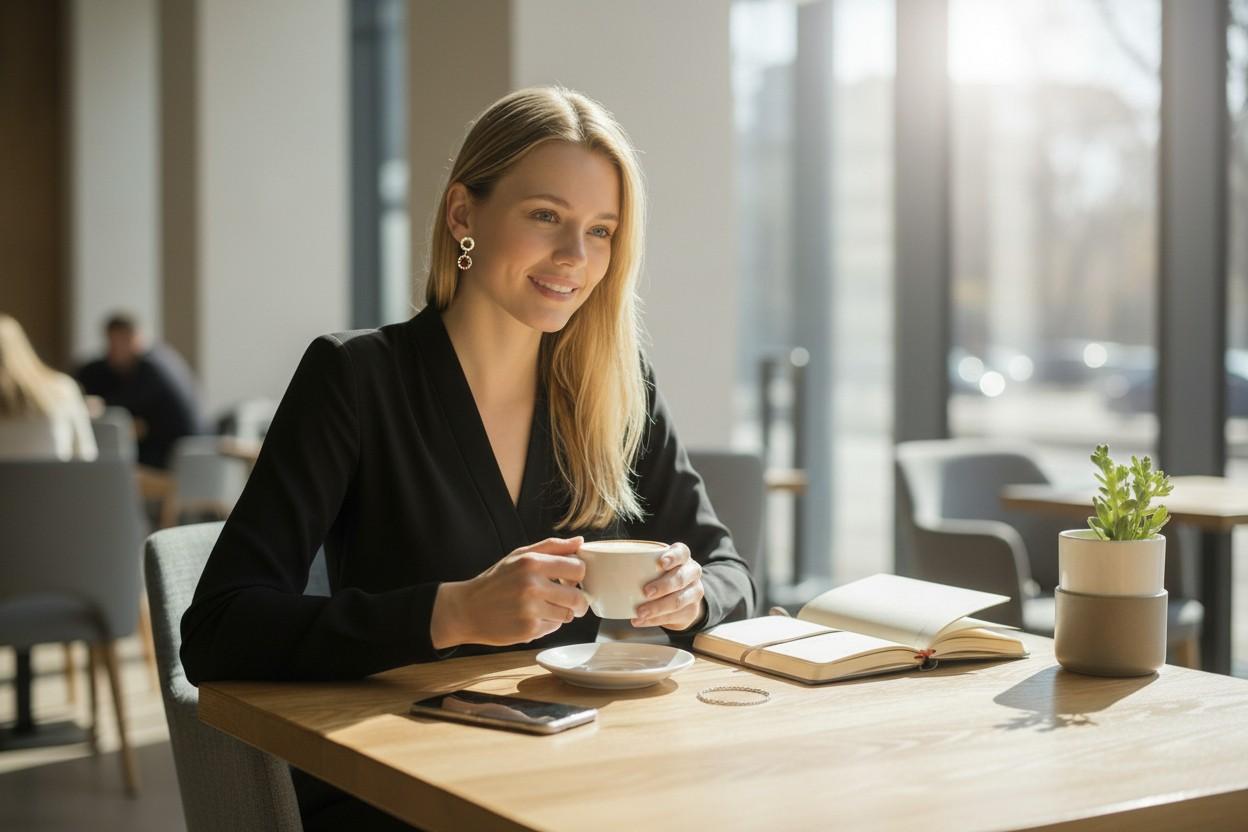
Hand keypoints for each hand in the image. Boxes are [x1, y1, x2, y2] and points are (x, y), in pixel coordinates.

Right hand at [431, 536, 589, 648]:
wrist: (466, 610)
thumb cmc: (495, 581)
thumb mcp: (519, 555)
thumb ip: (552, 546)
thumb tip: (580, 541)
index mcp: (532, 563)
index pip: (578, 568)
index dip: (578, 575)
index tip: (572, 579)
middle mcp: (532, 586)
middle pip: (578, 597)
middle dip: (578, 600)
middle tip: (570, 599)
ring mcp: (530, 610)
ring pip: (568, 614)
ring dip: (562, 612)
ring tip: (544, 607)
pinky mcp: (528, 630)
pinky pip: (554, 628)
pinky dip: (547, 624)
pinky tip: (531, 617)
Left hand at [631, 543, 705, 630]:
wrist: (682, 598)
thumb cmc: (661, 577)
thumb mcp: (654, 566)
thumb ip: (636, 564)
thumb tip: (600, 564)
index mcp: (682, 557)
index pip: (682, 552)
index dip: (673, 557)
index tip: (661, 563)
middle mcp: (692, 572)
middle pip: (681, 578)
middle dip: (663, 586)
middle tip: (645, 592)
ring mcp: (694, 592)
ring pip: (679, 600)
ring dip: (657, 608)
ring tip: (640, 613)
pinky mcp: (691, 611)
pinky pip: (674, 617)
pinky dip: (655, 620)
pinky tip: (642, 621)